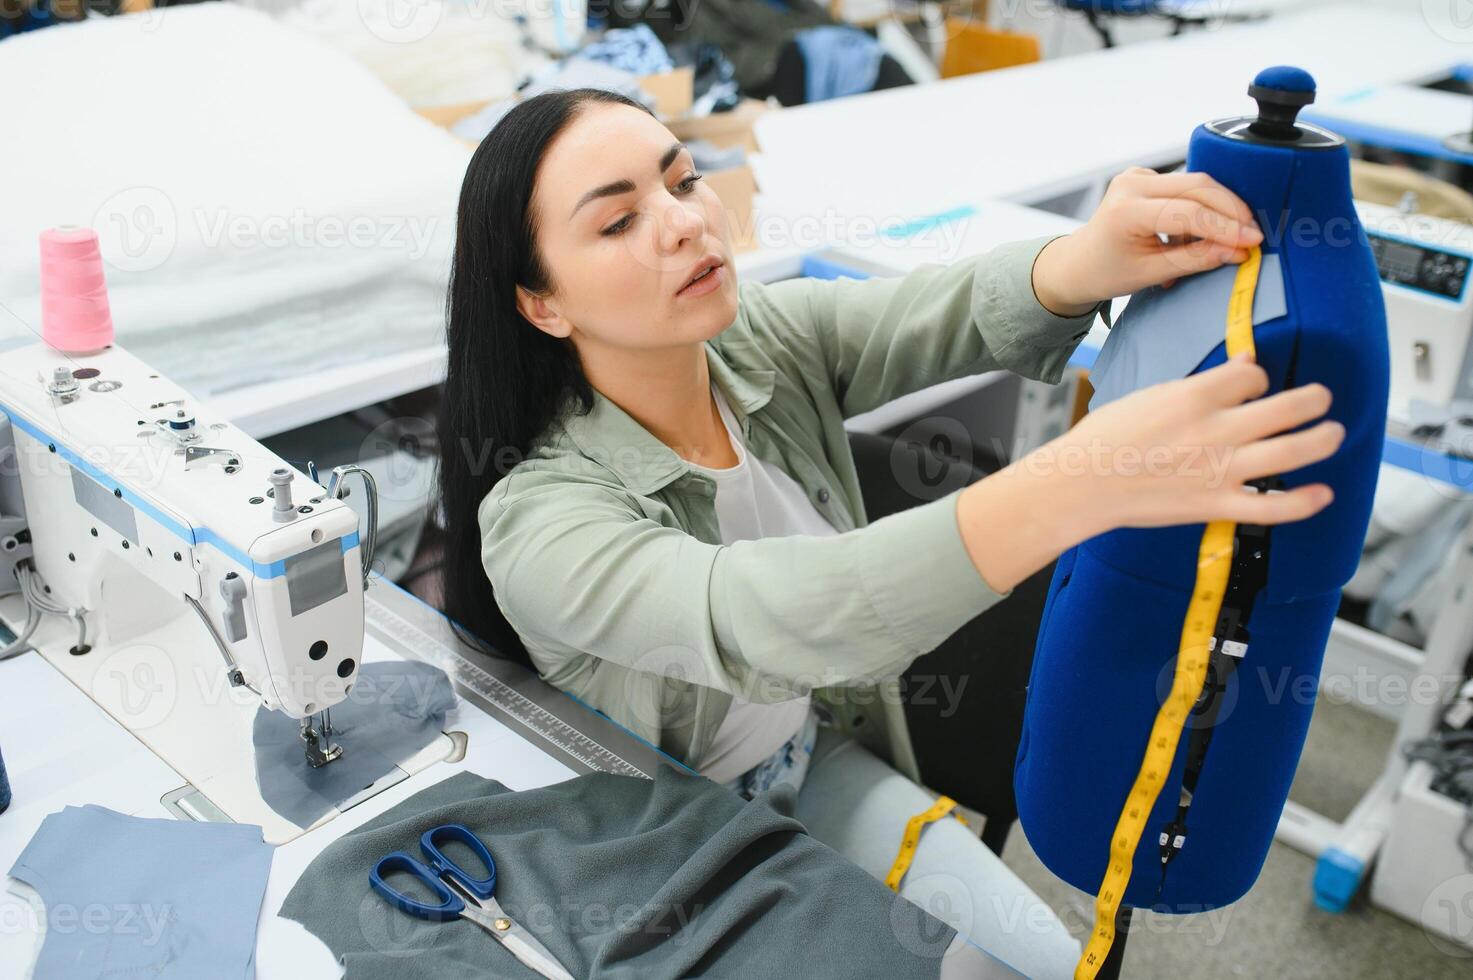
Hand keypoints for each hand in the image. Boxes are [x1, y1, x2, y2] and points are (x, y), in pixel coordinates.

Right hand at [956, 355, 1342, 592]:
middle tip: (1321, 397)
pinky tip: (1323, 494)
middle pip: (1286, 405)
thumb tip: (1243, 365)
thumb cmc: (1106, 438)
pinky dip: (1303, 503)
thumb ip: (1200, 385)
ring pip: (1292, 451)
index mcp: (1194, 397)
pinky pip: (1272, 507)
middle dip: (1313, 398)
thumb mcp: (1150, 395)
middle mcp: (1215, 430)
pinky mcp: (1216, 504)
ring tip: (1333, 432)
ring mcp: (1219, 469)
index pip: (1252, 374)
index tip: (1255, 384)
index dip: (1259, 376)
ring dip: (1322, 439)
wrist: (1081, 484)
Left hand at [1030, 167, 1264, 315]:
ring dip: (1218, 211)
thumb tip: (1237, 252)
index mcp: (1125, 210)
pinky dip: (1201, 210)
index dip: (1225, 227)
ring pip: (1196, 184)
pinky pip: (1186, 188)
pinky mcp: (1146, 176)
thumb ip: (1194, 260)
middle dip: (1232, 211)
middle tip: (1254, 235)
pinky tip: (1200, 236)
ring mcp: (1137, 175)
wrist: (1078, 263)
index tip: (1253, 242)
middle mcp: (1131, 184)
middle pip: (1198, 187)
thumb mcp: (1150, 274)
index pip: (1188, 212)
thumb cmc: (1107, 272)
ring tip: (1226, 242)